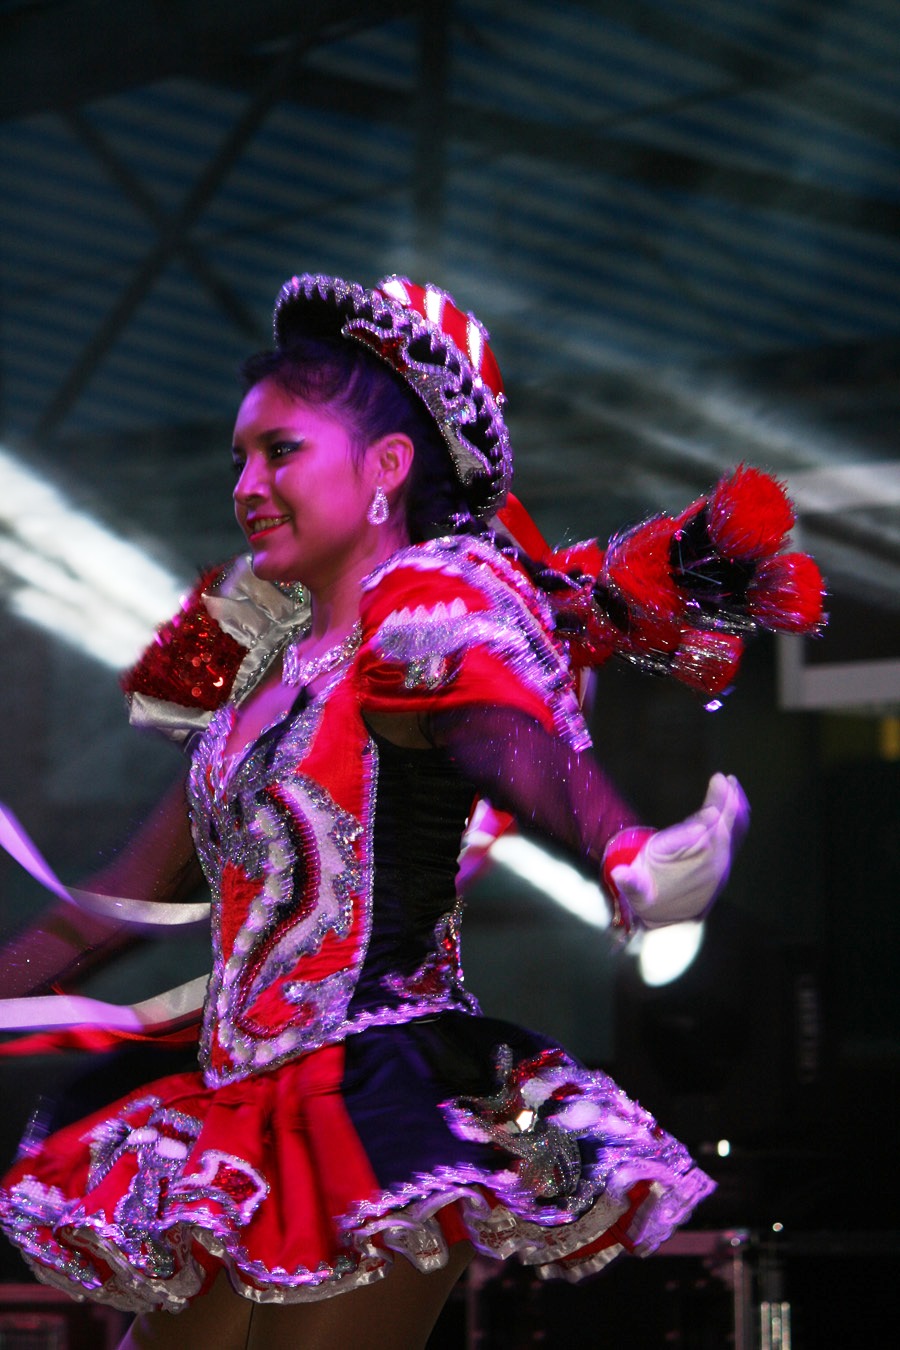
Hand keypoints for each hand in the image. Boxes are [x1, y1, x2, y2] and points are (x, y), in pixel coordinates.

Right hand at [609, 773, 748, 927]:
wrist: (670, 921)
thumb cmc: (648, 897)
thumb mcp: (635, 891)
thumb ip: (630, 882)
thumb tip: (619, 873)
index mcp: (688, 868)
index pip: (699, 842)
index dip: (705, 823)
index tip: (710, 809)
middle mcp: (710, 865)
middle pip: (721, 830)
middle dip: (724, 804)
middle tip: (722, 778)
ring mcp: (721, 863)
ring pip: (734, 831)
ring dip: (735, 807)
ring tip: (732, 783)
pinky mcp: (724, 861)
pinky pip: (737, 836)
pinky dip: (739, 818)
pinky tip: (739, 800)